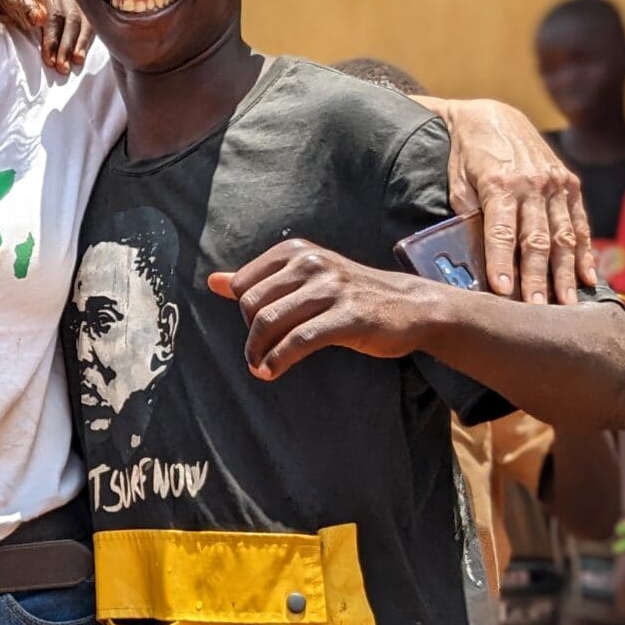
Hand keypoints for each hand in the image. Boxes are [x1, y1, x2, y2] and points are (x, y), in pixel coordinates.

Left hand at [18, 0, 89, 73]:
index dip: (52, 37)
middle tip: (62, 67)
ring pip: (83, 19)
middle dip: (66, 45)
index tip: (49, 59)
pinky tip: (82, 53)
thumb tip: (38, 18)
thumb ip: (18, 4)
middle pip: (71, 16)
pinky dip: (86, 38)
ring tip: (75, 62)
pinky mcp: (80, 0)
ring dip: (79, 43)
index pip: (53, 12)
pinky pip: (89, 20)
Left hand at [207, 239, 434, 379]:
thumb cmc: (350, 294)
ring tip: (259, 368)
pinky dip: (278, 360)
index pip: (243, 285)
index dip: (244, 314)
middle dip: (250, 336)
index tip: (257, 332)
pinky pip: (299, 340)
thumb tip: (213, 282)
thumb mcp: (305, 278)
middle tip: (257, 355)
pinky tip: (271, 371)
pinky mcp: (348, 315)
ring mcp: (331, 288)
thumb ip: (259, 280)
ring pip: (271, 322)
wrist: (411, 306)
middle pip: (253, 305)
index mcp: (296, 253)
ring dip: (258, 353)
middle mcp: (312, 264)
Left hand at [419, 97, 593, 302]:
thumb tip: (472, 254)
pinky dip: (585, 252)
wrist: (492, 116)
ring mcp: (556, 184)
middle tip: (537, 311)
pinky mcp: (570, 184)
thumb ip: (467, 212)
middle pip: (536, 240)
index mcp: (500, 183)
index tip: (502, 291)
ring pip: (564, 236)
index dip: (501, 262)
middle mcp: (533, 184)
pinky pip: (580, 223)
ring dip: (565, 273)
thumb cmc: (466, 155)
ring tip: (567, 305)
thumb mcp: (456, 180)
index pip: (501, 231)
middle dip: (537, 278)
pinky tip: (588, 278)